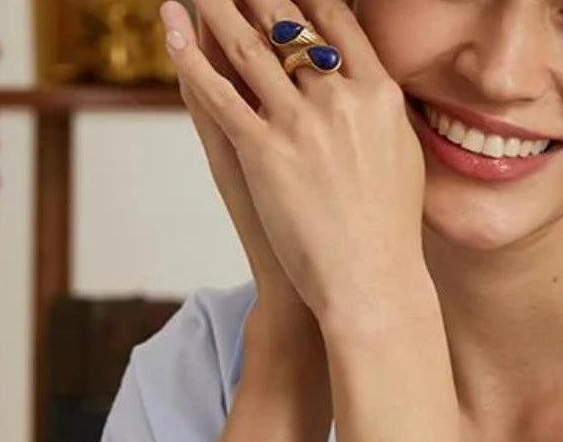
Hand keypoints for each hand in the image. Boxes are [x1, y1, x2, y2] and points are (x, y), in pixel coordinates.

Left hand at [159, 0, 429, 334]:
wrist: (371, 281)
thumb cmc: (390, 234)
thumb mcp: (402, 162)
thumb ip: (383, 120)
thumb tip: (377, 95)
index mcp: (380, 96)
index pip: (339, 22)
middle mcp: (340, 98)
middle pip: (291, 24)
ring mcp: (300, 124)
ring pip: (249, 48)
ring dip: (218, 7)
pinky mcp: (263, 154)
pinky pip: (218, 94)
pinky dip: (191, 59)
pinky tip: (173, 32)